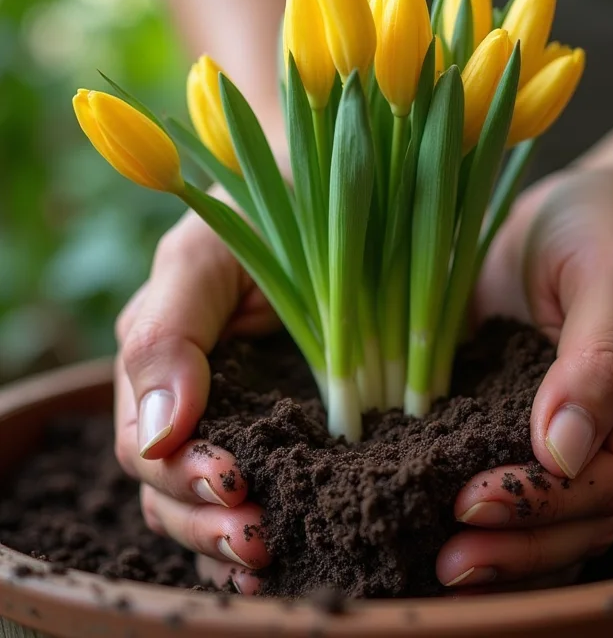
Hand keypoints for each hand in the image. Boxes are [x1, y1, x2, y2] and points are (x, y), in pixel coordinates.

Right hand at [114, 195, 279, 593]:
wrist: (329, 189)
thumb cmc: (255, 209)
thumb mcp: (201, 255)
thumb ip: (165, 332)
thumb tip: (156, 434)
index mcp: (162, 366)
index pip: (149, 448)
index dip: (180, 478)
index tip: (231, 482)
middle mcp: (198, 402)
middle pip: (175, 492)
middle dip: (207, 523)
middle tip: (256, 538)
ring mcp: (250, 418)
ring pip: (213, 506)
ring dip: (232, 543)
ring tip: (270, 558)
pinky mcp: (302, 426)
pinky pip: (275, 492)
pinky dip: (272, 532)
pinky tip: (291, 555)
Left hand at [436, 169, 612, 587]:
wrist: (581, 210)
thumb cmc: (606, 227)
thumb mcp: (612, 273)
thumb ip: (598, 358)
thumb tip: (564, 452)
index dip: (544, 499)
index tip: (472, 501)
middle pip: (588, 515)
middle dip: (520, 543)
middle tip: (448, 563)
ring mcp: (593, 437)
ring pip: (563, 519)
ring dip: (506, 548)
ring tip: (444, 568)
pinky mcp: (544, 426)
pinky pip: (531, 488)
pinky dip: (498, 519)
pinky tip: (450, 533)